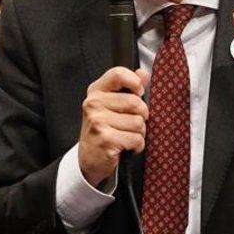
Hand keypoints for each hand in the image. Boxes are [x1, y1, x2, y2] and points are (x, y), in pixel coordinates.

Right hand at [77, 67, 149, 187]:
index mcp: (96, 91)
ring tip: (126, 136)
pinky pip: (136, 139)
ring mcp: (98, 121)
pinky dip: (137, 146)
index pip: (118, 74)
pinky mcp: (105, 139)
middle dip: (141, 116)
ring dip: (139, 133)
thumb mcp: (112, 106)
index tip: (138, 93)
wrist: (89, 160)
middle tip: (131, 124)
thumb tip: (143, 73)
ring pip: (138, 122)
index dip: (135, 82)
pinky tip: (126, 147)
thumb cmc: (103, 130)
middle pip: (135, 102)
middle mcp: (93, 104)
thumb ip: (129, 88)